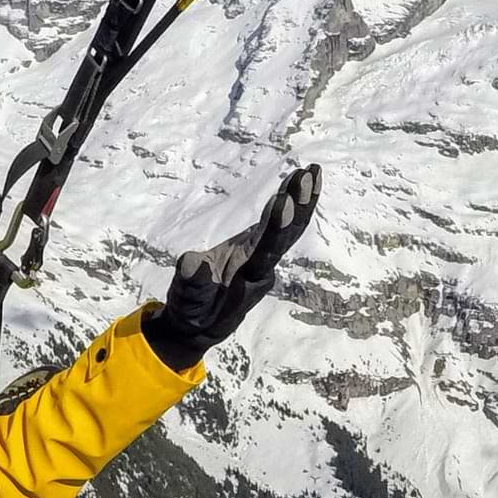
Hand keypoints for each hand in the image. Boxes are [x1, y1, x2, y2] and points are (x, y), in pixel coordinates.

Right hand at [141, 165, 320, 371]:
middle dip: (298, 206)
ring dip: (302, 200)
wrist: (202, 326)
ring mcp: (262, 256)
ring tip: (311, 171)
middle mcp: (262, 266)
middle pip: (287, 235)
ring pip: (289, 228)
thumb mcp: (186, 303)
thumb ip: (191, 285)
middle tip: (306, 177)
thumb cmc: (192, 314)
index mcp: (247, 279)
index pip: (265, 251)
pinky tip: (300, 181)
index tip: (284, 201)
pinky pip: (280, 224)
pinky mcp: (257, 247)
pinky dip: (292, 203)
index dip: (276, 227)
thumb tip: (190, 264)